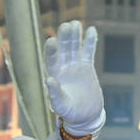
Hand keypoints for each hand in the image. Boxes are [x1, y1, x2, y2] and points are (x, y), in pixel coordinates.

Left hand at [45, 20, 103, 136]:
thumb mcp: (61, 106)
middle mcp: (63, 67)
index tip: (52, 41)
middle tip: (66, 26)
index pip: (51, 60)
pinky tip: (91, 30)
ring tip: (76, 24)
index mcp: (54, 75)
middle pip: (63, 49)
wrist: (85, 115)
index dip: (51, 51)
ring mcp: (75, 65)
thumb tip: (48, 80)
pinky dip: (89, 41)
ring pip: (75, 47)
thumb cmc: (70, 113)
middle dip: (64, 38)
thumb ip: (55, 94)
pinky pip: (88, 51)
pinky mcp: (86, 66)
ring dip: (75, 36)